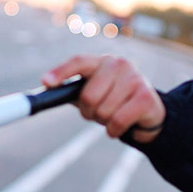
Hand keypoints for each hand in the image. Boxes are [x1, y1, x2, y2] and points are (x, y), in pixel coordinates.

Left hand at [42, 55, 164, 142]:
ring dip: (103, 121)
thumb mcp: (93, 92)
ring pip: (103, 111)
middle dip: (89, 111)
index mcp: (102, 61)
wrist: (148, 111)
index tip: (46, 82)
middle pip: (88, 96)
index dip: (61, 72)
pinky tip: (120, 125)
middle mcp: (119, 64)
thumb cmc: (114, 99)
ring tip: (113, 115)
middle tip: (98, 111)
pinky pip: (117, 121)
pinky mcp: (145, 97)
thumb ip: (70, 89)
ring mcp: (134, 79)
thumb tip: (44, 89)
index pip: (79, 62)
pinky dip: (113, 130)